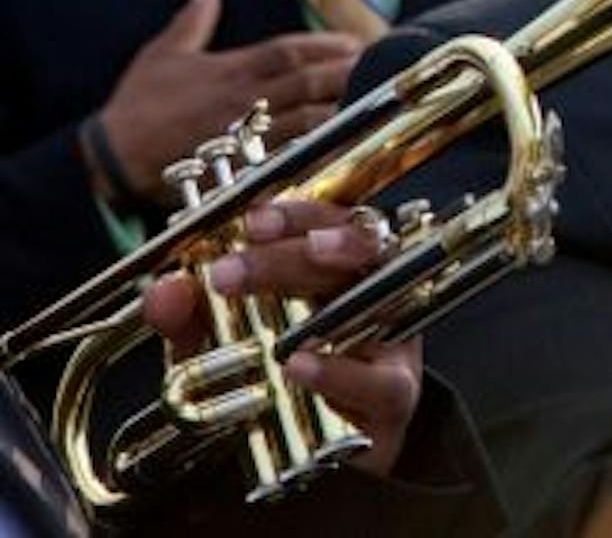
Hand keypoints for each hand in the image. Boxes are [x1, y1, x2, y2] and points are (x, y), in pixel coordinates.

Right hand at [101, 0, 362, 200]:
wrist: (110, 159)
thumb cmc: (138, 105)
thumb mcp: (164, 54)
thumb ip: (194, 19)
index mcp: (230, 70)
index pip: (287, 50)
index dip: (325, 44)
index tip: (356, 41)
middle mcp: (242, 99)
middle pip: (306, 82)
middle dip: (345, 73)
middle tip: (380, 69)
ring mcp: (243, 135)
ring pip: (304, 119)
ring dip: (341, 110)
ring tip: (375, 103)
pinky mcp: (240, 167)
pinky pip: (286, 159)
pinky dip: (316, 151)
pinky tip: (344, 146)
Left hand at [144, 199, 419, 479]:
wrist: (323, 448)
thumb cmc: (279, 378)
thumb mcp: (223, 342)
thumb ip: (192, 317)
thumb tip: (166, 291)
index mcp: (337, 262)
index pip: (328, 218)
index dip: (294, 213)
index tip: (248, 221)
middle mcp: (375, 286)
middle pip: (355, 246)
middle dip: (289, 254)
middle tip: (227, 275)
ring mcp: (391, 337)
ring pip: (378, 295)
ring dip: (324, 299)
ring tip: (272, 296)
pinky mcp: (395, 393)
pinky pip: (380, 377)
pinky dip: (338, 371)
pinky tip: (297, 365)